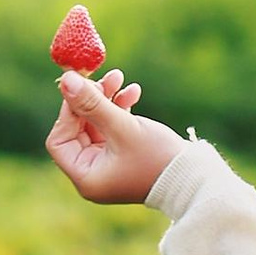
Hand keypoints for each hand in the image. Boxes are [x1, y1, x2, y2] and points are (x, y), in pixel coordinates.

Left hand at [46, 66, 182, 204]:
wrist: (194, 178)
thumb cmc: (157, 158)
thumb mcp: (123, 127)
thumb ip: (92, 103)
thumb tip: (65, 79)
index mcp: (86, 176)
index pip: (60, 139)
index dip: (68, 112)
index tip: (81, 88)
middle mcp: (93, 173)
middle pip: (78, 129)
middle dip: (91, 100)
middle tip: (106, 77)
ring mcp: (108, 164)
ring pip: (96, 124)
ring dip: (107, 100)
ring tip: (121, 78)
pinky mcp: (123, 155)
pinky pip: (112, 128)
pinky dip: (120, 110)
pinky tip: (134, 91)